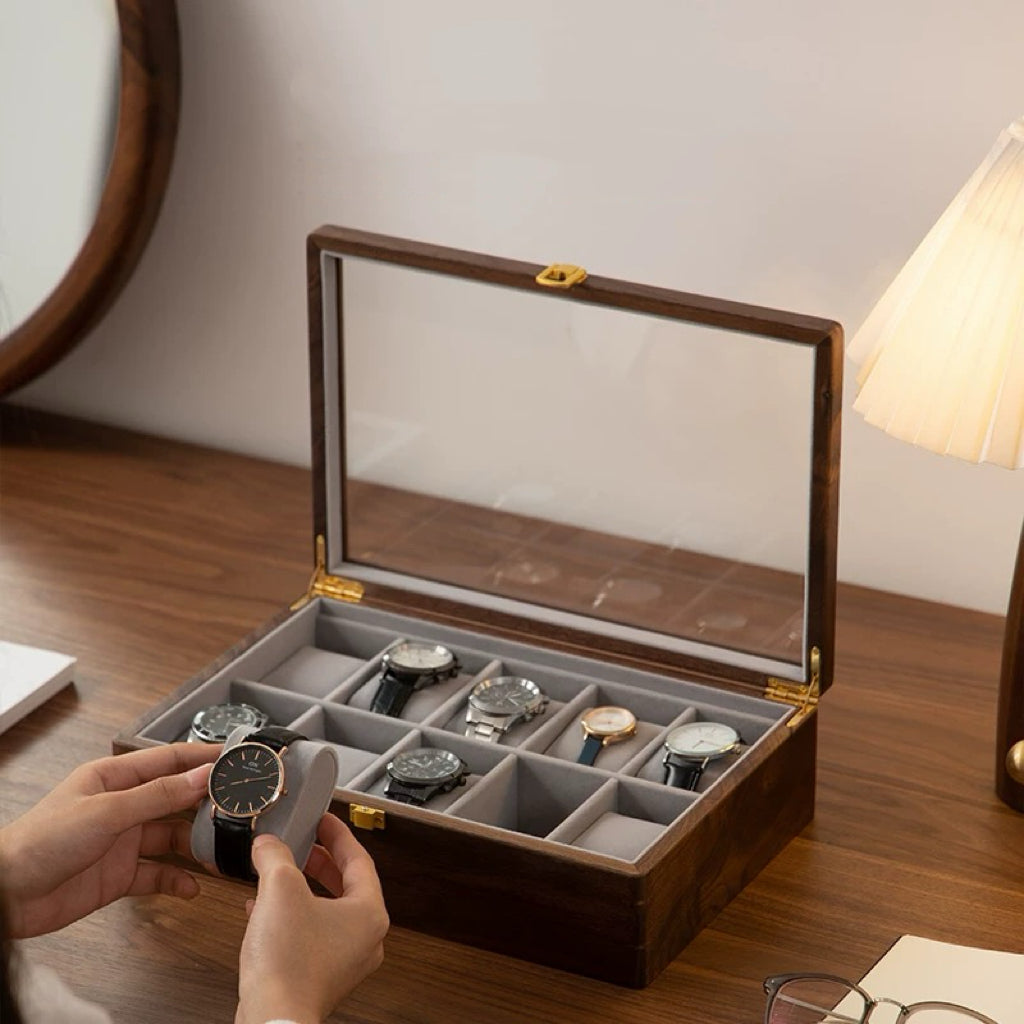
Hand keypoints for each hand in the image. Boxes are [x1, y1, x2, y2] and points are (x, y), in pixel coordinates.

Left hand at [0, 743, 217, 937]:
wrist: (6, 896)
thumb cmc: (39, 842)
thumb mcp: (107, 811)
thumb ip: (158, 795)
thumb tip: (202, 775)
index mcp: (114, 777)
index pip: (170, 760)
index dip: (204, 757)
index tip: (236, 758)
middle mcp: (121, 806)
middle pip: (175, 798)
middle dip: (206, 803)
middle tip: (238, 808)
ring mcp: (121, 841)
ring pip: (171, 836)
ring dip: (195, 844)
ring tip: (220, 851)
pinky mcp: (118, 875)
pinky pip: (157, 873)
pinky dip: (176, 880)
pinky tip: (192, 886)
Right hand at [235, 815, 387, 1023]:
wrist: (272, 1019)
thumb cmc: (289, 964)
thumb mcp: (280, 888)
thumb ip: (275, 856)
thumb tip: (268, 843)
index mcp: (369, 913)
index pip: (359, 859)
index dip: (338, 835)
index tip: (324, 821)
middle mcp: (365, 938)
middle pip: (346, 885)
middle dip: (320, 862)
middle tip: (304, 844)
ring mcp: (344, 961)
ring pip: (326, 911)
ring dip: (302, 889)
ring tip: (281, 873)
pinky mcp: (320, 978)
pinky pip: (311, 936)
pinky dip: (291, 917)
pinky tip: (261, 911)